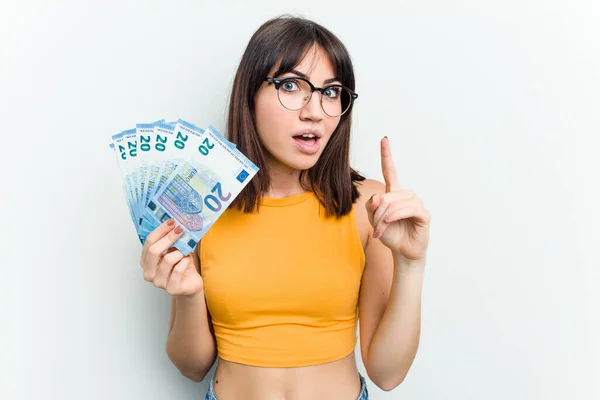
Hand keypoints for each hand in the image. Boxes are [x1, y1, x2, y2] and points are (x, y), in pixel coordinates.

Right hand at [140, 219, 202, 295]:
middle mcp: (149, 272)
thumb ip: (171, 240)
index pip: (149, 242)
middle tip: (180, 229)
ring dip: (180, 252)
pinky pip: (178, 270)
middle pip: (154, 251)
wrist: (191, 283)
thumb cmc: (181, 266)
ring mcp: (159, 282)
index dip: (160, 230)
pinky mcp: (171, 289)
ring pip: (168, 260)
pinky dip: (185, 262)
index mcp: (146, 261)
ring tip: (185, 251)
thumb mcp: (174, 250)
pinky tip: (187, 260)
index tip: (172, 221)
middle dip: (168, 238)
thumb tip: (176, 223)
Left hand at [365, 137, 430, 260]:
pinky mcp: (423, 214)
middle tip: (376, 227)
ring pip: (396, 202)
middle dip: (378, 212)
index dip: (387, 155)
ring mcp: (416, 203)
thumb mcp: (374, 220)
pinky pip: (408, 209)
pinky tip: (389, 222)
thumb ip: (372, 207)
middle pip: (387, 195)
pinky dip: (395, 215)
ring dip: (384, 217)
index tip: (384, 139)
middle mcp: (406, 195)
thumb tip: (378, 197)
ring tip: (380, 230)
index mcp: (394, 193)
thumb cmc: (390, 234)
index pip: (390, 170)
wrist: (402, 252)